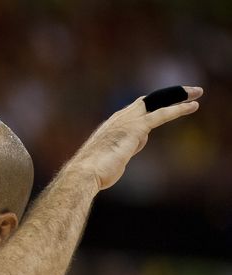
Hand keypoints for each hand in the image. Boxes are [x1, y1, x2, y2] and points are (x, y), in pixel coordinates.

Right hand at [68, 85, 201, 190]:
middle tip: (187, 92)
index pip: (135, 110)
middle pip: (148, 101)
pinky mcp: (137, 128)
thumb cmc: (93, 172)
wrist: (85, 173)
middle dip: (168, 95)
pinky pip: (161, 115)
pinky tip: (193, 105)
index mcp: (111, 125)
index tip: (164, 105)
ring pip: (158, 102)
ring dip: (179, 96)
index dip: (150, 106)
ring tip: (197, 92)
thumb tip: (127, 151)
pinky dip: (178, 109)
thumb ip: (120, 150)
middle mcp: (119, 119)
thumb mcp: (109, 159)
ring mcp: (127, 121)